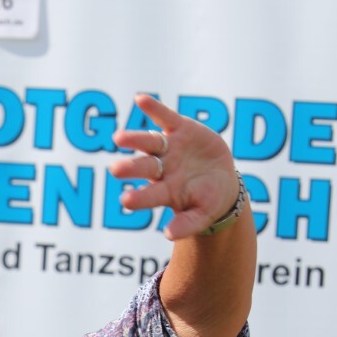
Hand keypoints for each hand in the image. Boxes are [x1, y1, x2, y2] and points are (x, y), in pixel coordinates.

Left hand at [110, 94, 239, 240]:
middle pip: (145, 167)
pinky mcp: (180, 130)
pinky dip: (154, 109)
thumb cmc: (208, 203)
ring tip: (118, 138)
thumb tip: (168, 236)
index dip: (140, 197)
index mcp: (166, 192)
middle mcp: (162, 170)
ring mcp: (170, 149)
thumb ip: (187, 224)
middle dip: (132, 168)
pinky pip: (165, 118)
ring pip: (150, 143)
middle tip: (115, 169)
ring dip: (135, 139)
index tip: (125, 201)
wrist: (221, 181)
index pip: (150, 195)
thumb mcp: (202, 216)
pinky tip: (140, 100)